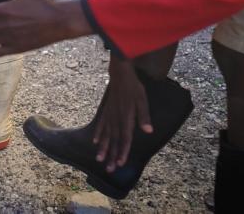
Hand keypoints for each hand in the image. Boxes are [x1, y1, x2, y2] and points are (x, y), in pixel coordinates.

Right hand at [93, 55, 153, 172]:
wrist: (120, 74)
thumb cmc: (134, 87)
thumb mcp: (142, 100)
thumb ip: (144, 116)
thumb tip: (148, 131)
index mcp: (126, 118)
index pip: (125, 138)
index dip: (123, 151)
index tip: (121, 163)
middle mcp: (116, 119)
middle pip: (114, 140)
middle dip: (112, 155)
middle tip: (109, 169)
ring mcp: (109, 115)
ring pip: (106, 135)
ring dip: (103, 148)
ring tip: (99, 159)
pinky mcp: (106, 110)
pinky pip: (101, 124)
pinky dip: (99, 134)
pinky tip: (96, 142)